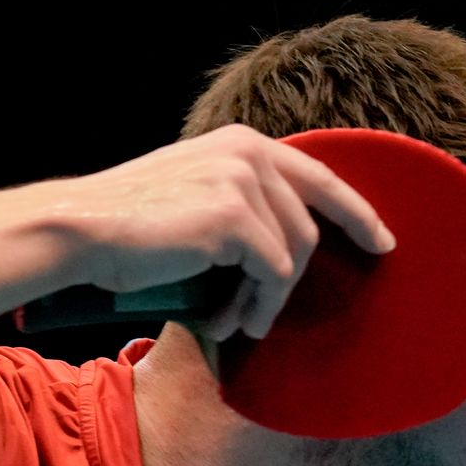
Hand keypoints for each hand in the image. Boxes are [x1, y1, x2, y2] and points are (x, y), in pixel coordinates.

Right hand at [46, 123, 396, 340]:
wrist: (82, 231)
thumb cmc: (132, 228)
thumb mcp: (195, 199)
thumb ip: (241, 205)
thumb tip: (287, 248)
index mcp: (242, 143)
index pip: (318, 175)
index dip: (356, 210)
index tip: (383, 241)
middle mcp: (249, 152)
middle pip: (312, 220)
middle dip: (307, 272)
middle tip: (290, 310)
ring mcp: (244, 180)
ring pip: (294, 253)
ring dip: (269, 299)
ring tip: (239, 322)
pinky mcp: (237, 217)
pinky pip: (273, 273)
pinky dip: (257, 306)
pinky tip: (229, 322)